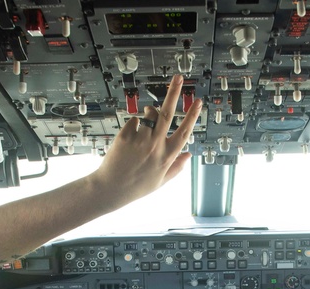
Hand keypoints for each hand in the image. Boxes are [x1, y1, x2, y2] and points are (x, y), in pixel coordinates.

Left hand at [89, 74, 201, 208]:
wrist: (111, 188)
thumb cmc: (136, 186)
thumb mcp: (161, 181)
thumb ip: (176, 167)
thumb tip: (189, 155)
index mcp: (166, 156)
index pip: (184, 132)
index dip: (192, 116)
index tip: (198, 102)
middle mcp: (155, 146)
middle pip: (167, 113)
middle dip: (174, 93)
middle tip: (179, 78)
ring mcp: (140, 140)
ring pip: (149, 113)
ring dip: (150, 111)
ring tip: (147, 119)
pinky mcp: (125, 136)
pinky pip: (134, 120)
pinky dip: (134, 124)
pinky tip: (130, 136)